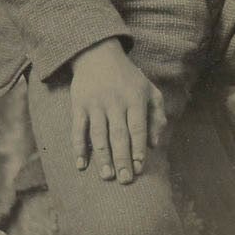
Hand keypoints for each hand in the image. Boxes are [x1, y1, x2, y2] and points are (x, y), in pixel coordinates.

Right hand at [69, 38, 166, 184]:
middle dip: (122, 159)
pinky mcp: (79, 105)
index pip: (138, 128)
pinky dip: (78, 148)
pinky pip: (78, 129)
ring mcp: (95, 104)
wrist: (97, 54)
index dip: (138, 149)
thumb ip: (157, 115)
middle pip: (119, 135)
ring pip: (99, 135)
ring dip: (103, 157)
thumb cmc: (128, 77)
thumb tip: (155, 145)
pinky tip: (81, 165)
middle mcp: (115, 102)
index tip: (139, 168)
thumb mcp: (149, 89)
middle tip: (125, 180)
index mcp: (134, 98)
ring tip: (107, 176)